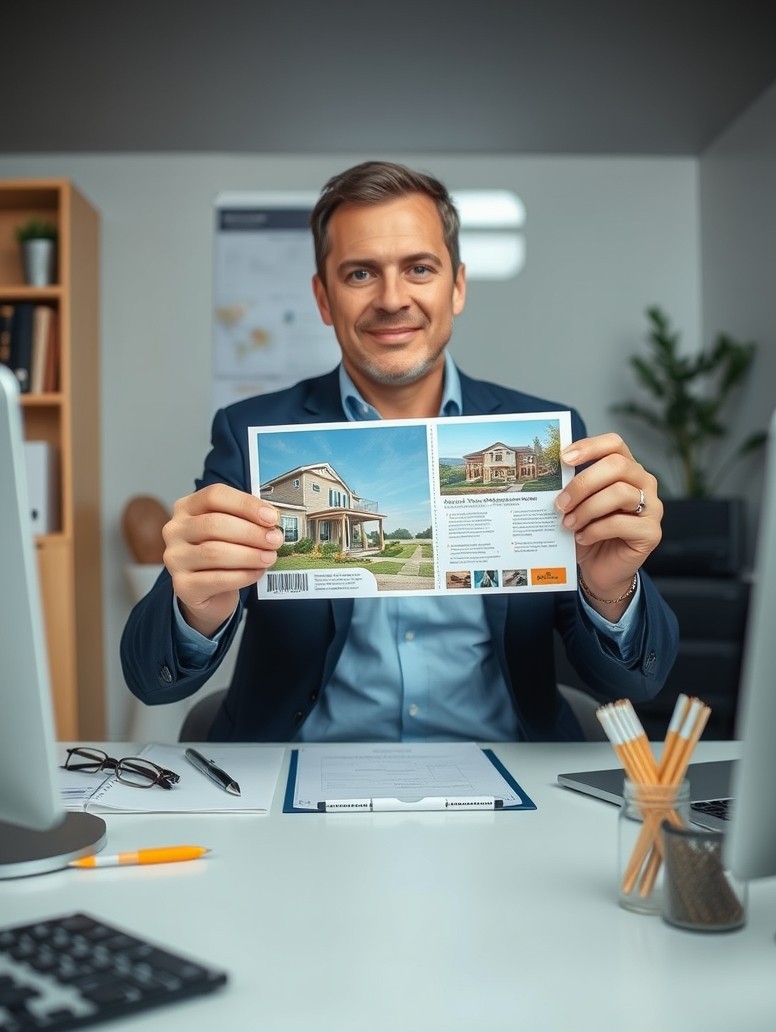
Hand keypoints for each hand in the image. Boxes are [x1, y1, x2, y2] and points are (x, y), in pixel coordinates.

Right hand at [162, 484, 282, 636]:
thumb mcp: (231, 530)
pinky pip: (217, 579)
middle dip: (251, 532)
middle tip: (275, 540)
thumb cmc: (223, 553)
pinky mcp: (183, 585)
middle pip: (215, 524)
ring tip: (270, 557)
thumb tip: (272, 523)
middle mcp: (175, 530)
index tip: (271, 517)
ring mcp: (175, 558)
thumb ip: (246, 520)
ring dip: (249, 554)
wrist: (208, 592)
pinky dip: (243, 575)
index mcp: (187, 507)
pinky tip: (257, 573)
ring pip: (215, 552)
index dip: (246, 504)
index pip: (214, 496)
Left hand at [555, 434, 661, 617]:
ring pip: (619, 493)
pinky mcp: (651, 533)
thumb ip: (572, 487)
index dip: (590, 446)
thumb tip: (550, 474)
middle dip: (583, 483)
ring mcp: (652, 507)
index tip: (563, 458)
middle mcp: (644, 483)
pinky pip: (621, 523)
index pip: (614, 444)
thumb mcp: (577, 505)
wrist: (601, 569)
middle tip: (560, 503)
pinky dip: (595, 530)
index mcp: (626, 470)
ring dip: (587, 509)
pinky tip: (582, 538)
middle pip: (617, 465)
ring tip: (568, 524)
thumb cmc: (589, 532)